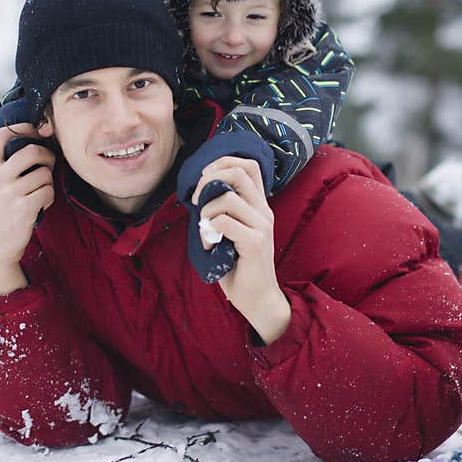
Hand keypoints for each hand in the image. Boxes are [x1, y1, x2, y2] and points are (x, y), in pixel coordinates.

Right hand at [0, 123, 55, 296]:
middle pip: (32, 150)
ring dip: (48, 183)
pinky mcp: (23, 208)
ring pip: (44, 173)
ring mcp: (8, 192)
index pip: (4, 134)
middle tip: (48, 165)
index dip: (26, 129)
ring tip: (39, 194)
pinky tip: (39, 207)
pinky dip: (49, 198)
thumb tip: (33, 141)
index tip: (39, 133)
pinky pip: (48, 191)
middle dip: (47, 156)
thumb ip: (3, 165)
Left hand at [192, 156, 290, 343]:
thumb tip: (200, 193)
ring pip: (227, 198)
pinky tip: (210, 246)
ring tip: (205, 233)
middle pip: (239, 173)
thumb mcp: (230, 232)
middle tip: (197, 200)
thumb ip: (222, 211)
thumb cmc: (239, 266)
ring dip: (206, 213)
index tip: (205, 177)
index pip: (249, 166)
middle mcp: (264, 211)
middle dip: (208, 180)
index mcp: (259, 205)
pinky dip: (208, 232)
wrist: (258, 299)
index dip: (224, 162)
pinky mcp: (255, 243)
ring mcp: (262, 226)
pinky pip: (224, 222)